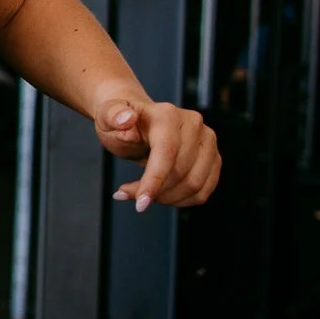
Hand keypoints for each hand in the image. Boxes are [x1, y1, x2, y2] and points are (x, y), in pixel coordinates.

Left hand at [95, 97, 219, 209]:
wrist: (137, 122)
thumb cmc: (120, 122)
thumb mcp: (106, 117)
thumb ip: (112, 115)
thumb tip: (125, 118)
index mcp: (167, 115)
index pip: (167, 152)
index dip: (155, 180)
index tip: (141, 203)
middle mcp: (194, 125)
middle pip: (181, 172)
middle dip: (155, 191)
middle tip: (128, 194)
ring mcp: (207, 141)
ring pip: (195, 185)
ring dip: (167, 198)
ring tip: (143, 193)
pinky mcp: (213, 158)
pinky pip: (202, 191)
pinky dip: (180, 200)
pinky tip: (160, 195)